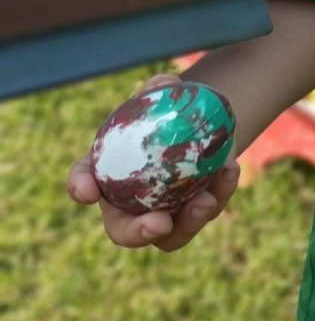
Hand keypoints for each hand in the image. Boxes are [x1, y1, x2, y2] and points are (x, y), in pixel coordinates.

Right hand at [66, 73, 240, 252]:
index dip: (80, 187)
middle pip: (125, 231)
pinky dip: (220, 193)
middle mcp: (131, 204)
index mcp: (107, 173)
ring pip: (173, 235)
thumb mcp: (163, 94)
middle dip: (138, 232)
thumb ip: (160, 89)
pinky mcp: (198, 211)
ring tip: (205, 200)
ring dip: (189, 221)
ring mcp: (166, 214)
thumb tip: (165, 85)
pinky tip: (229, 170)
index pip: (83, 183)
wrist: (201, 123)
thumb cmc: (168, 110)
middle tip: (158, 223)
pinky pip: (209, 210)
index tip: (86, 190)